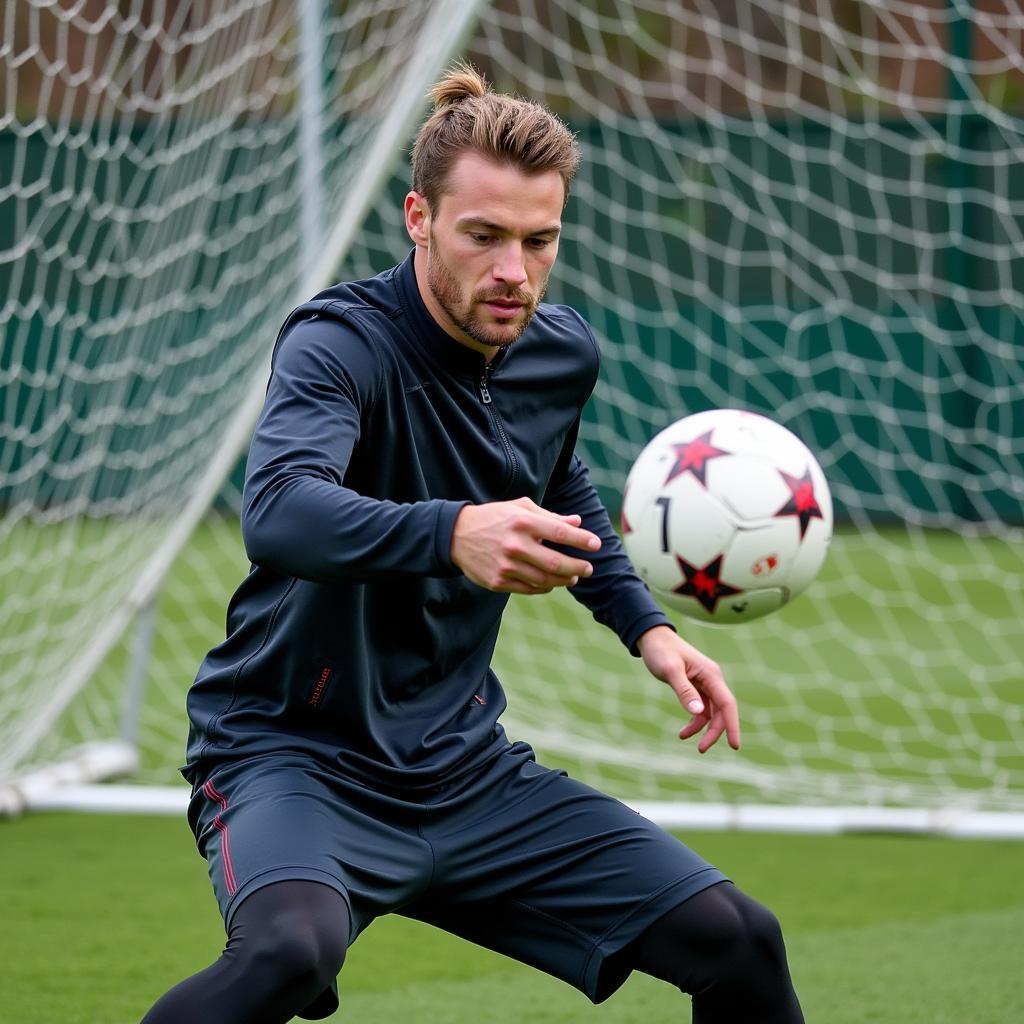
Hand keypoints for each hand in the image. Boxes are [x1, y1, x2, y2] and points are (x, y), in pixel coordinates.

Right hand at [450, 496, 600, 594]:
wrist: (456, 535)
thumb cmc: (494, 518)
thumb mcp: (519, 507)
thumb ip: (549, 516)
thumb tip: (577, 522)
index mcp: (522, 522)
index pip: (560, 532)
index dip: (582, 540)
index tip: (596, 544)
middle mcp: (515, 545)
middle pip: (557, 562)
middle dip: (578, 567)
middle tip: (589, 568)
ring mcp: (506, 566)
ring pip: (545, 580)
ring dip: (564, 580)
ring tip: (573, 576)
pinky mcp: (498, 582)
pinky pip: (529, 588)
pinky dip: (545, 587)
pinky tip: (552, 583)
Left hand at [636, 625, 740, 752]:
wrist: (652, 638)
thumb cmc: (661, 651)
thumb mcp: (670, 670)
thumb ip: (684, 690)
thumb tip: (698, 712)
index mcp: (711, 674)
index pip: (727, 704)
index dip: (732, 725)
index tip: (734, 746)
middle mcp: (712, 680)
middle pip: (721, 711)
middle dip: (713, 731)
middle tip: (701, 749)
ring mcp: (705, 684)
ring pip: (711, 712)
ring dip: (701, 727)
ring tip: (683, 737)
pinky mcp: (696, 687)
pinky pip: (701, 709)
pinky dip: (694, 720)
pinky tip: (683, 730)